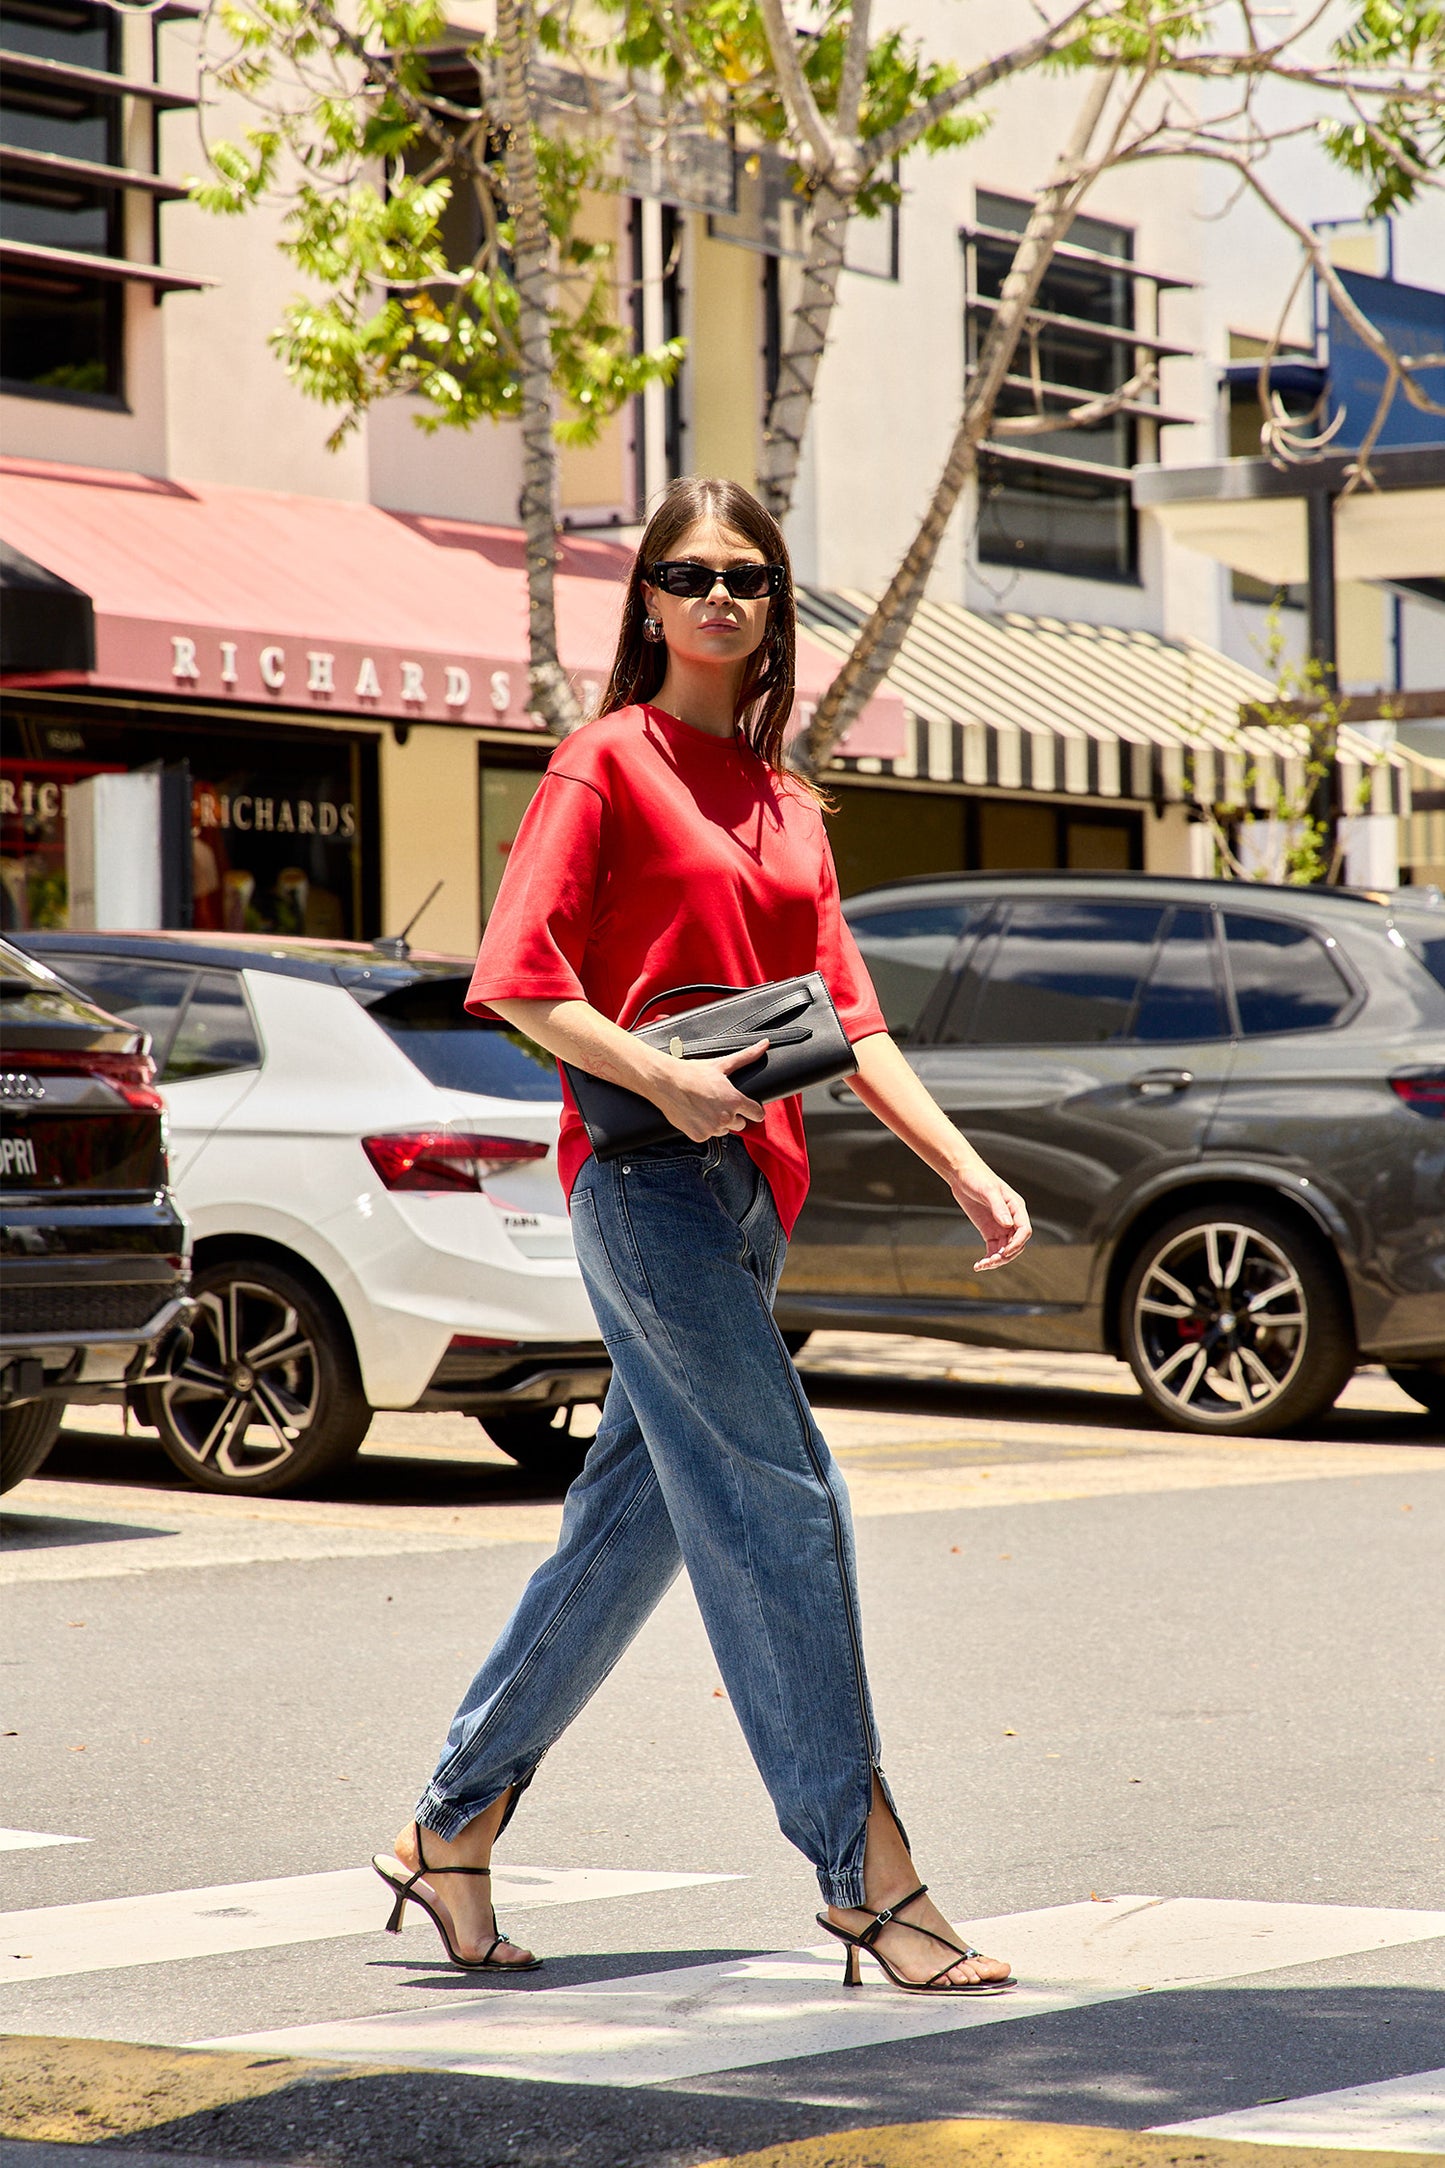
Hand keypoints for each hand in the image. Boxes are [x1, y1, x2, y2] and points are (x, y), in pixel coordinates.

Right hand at [651, 1037, 767, 1141]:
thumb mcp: (721, 1064)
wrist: (665, 1082)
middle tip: (719, 1103)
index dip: (753, 1110)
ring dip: (718, 1123)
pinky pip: (707, 1136)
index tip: (747, 1108)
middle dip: (733, 1116)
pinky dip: (703, 1129)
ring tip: (705, 1108)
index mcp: (734, 1100)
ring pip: (724, 1131)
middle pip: (740, 1124)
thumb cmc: (692, 1072)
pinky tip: (696, 1115)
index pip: (757, 1114)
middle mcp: (725, 1117)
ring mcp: (711, 1128)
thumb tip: (765, 1044)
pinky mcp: (698, 1136)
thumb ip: (746, 1057)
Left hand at [949, 1164, 1030, 1271]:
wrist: (961, 1174)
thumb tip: (1008, 1224)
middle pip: (1016, 1244)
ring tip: (982, 1265)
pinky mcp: (989, 1231)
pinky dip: (988, 1258)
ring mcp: (1001, 1226)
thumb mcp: (988, 1190)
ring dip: (997, 1260)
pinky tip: (979, 1265)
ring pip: (1005, 1250)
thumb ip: (998, 1207)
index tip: (1004, 1252)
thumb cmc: (977, 1177)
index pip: (1024, 1230)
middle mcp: (1011, 1219)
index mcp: (1016, 1207)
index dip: (1017, 1244)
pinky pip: (993, 1249)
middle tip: (990, 1262)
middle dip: (1006, 1255)